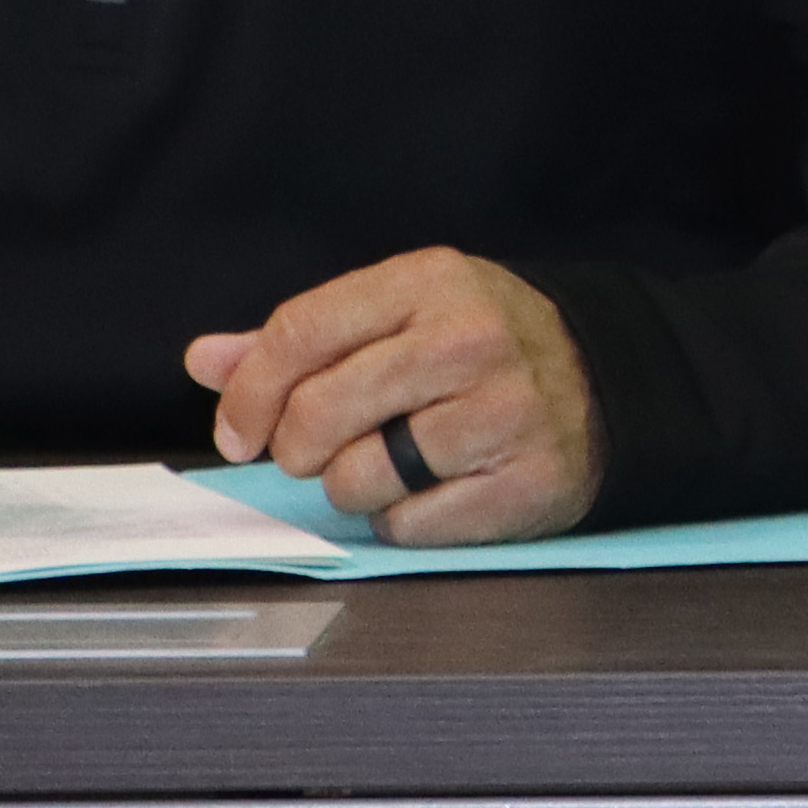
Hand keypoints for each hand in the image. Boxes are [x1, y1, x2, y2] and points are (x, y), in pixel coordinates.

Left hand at [185, 250, 599, 543]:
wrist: (603, 383)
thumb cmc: (479, 349)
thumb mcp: (399, 314)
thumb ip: (300, 339)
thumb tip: (205, 361)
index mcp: (429, 281)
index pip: (300, 332)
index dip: (249, 392)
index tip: (237, 433)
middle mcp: (468, 338)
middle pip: (318, 412)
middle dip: (298, 447)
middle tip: (319, 450)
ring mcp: (503, 411)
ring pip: (356, 478)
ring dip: (356, 485)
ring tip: (394, 461)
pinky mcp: (524, 482)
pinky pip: (408, 525)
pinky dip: (404, 519)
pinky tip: (435, 487)